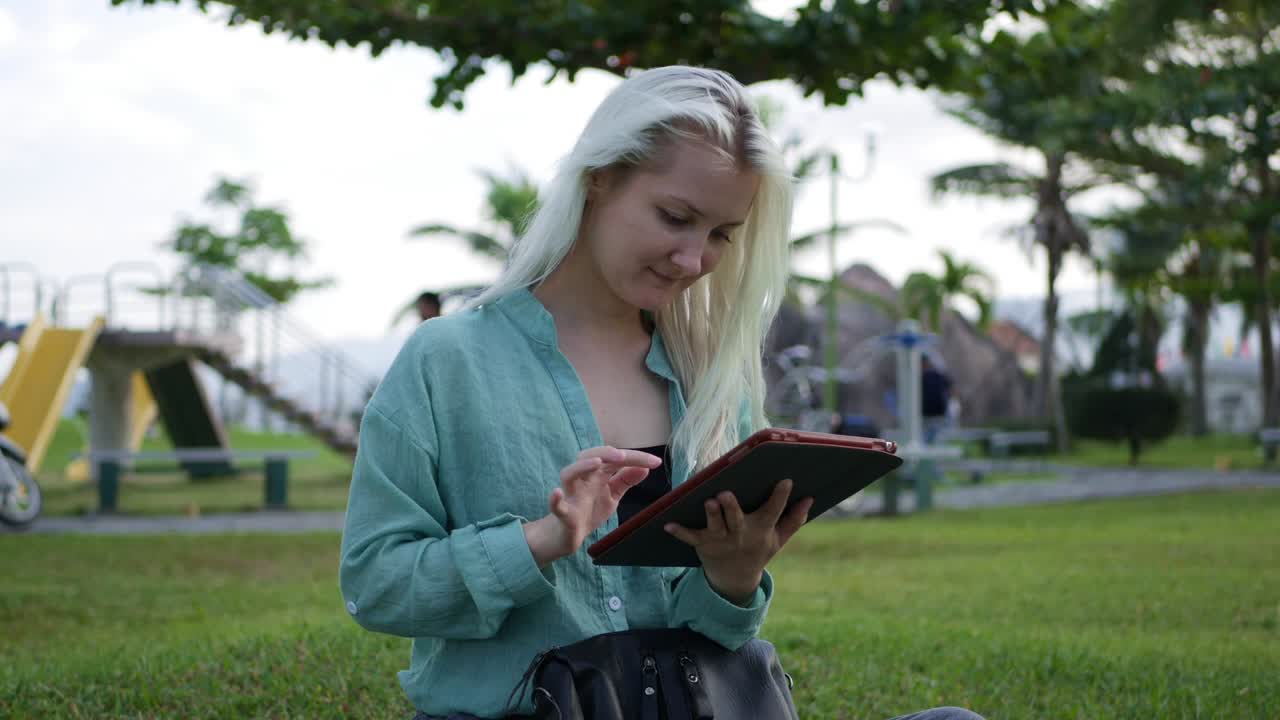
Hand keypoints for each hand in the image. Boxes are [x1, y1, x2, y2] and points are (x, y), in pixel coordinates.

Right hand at [524, 446, 661, 566]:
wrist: (571, 535)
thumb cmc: (590, 510)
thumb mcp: (613, 495)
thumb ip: (626, 481)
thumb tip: (645, 468)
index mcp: (596, 474)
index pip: (615, 459)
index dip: (635, 458)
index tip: (656, 462)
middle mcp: (582, 479)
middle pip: (589, 456)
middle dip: (605, 453)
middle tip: (623, 456)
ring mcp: (571, 494)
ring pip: (569, 474)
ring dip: (582, 466)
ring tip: (597, 463)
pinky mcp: (563, 512)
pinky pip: (556, 504)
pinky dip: (555, 498)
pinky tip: (557, 493)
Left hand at [664, 479, 812, 604]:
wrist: (734, 579)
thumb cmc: (758, 550)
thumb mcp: (778, 539)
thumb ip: (794, 520)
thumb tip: (810, 498)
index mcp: (761, 530)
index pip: (773, 511)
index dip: (780, 497)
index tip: (785, 480)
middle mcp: (741, 535)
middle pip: (737, 520)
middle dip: (732, 508)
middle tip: (727, 494)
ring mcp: (721, 540)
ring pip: (715, 527)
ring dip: (711, 515)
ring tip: (709, 501)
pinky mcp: (703, 544)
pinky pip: (690, 538)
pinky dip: (679, 532)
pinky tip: (667, 525)